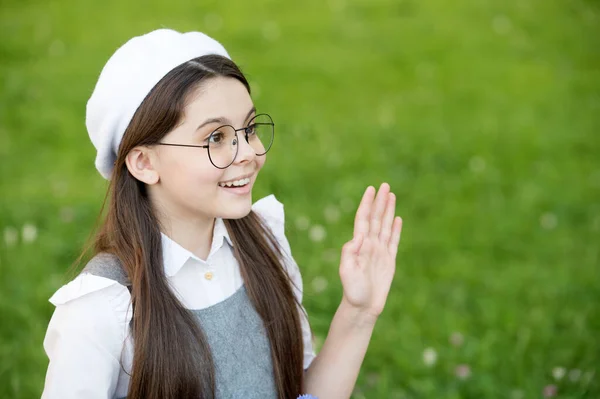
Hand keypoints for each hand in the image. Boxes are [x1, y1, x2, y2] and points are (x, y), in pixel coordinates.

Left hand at [339, 183, 402, 319]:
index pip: (364, 219)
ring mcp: (380, 252)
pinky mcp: (389, 261)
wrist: (362, 308)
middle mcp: (370, 245)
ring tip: (391, 195)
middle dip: (380, 201)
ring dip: (388, 210)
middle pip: (376, 218)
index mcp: (359, 245)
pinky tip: (398, 218)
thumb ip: (350, 252)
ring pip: (385, 226)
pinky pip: (394, 241)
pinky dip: (396, 229)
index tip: (371, 189)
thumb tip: (359, 236)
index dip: (367, 204)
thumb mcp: (346, 271)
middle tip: (384, 185)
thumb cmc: (352, 291)